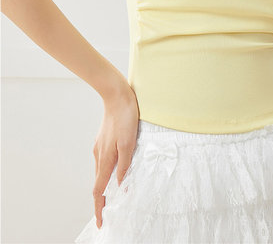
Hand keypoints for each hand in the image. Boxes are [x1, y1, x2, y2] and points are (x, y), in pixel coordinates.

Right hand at [92, 85, 138, 228]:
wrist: (117, 96)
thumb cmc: (125, 117)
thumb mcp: (129, 143)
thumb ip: (125, 165)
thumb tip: (121, 186)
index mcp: (105, 159)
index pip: (99, 190)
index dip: (99, 207)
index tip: (100, 222)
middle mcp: (99, 155)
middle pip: (98, 183)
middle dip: (101, 200)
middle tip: (108, 213)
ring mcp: (99, 147)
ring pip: (101, 172)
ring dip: (105, 186)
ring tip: (114, 196)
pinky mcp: (103, 140)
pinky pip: (104, 161)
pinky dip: (108, 172)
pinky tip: (116, 170)